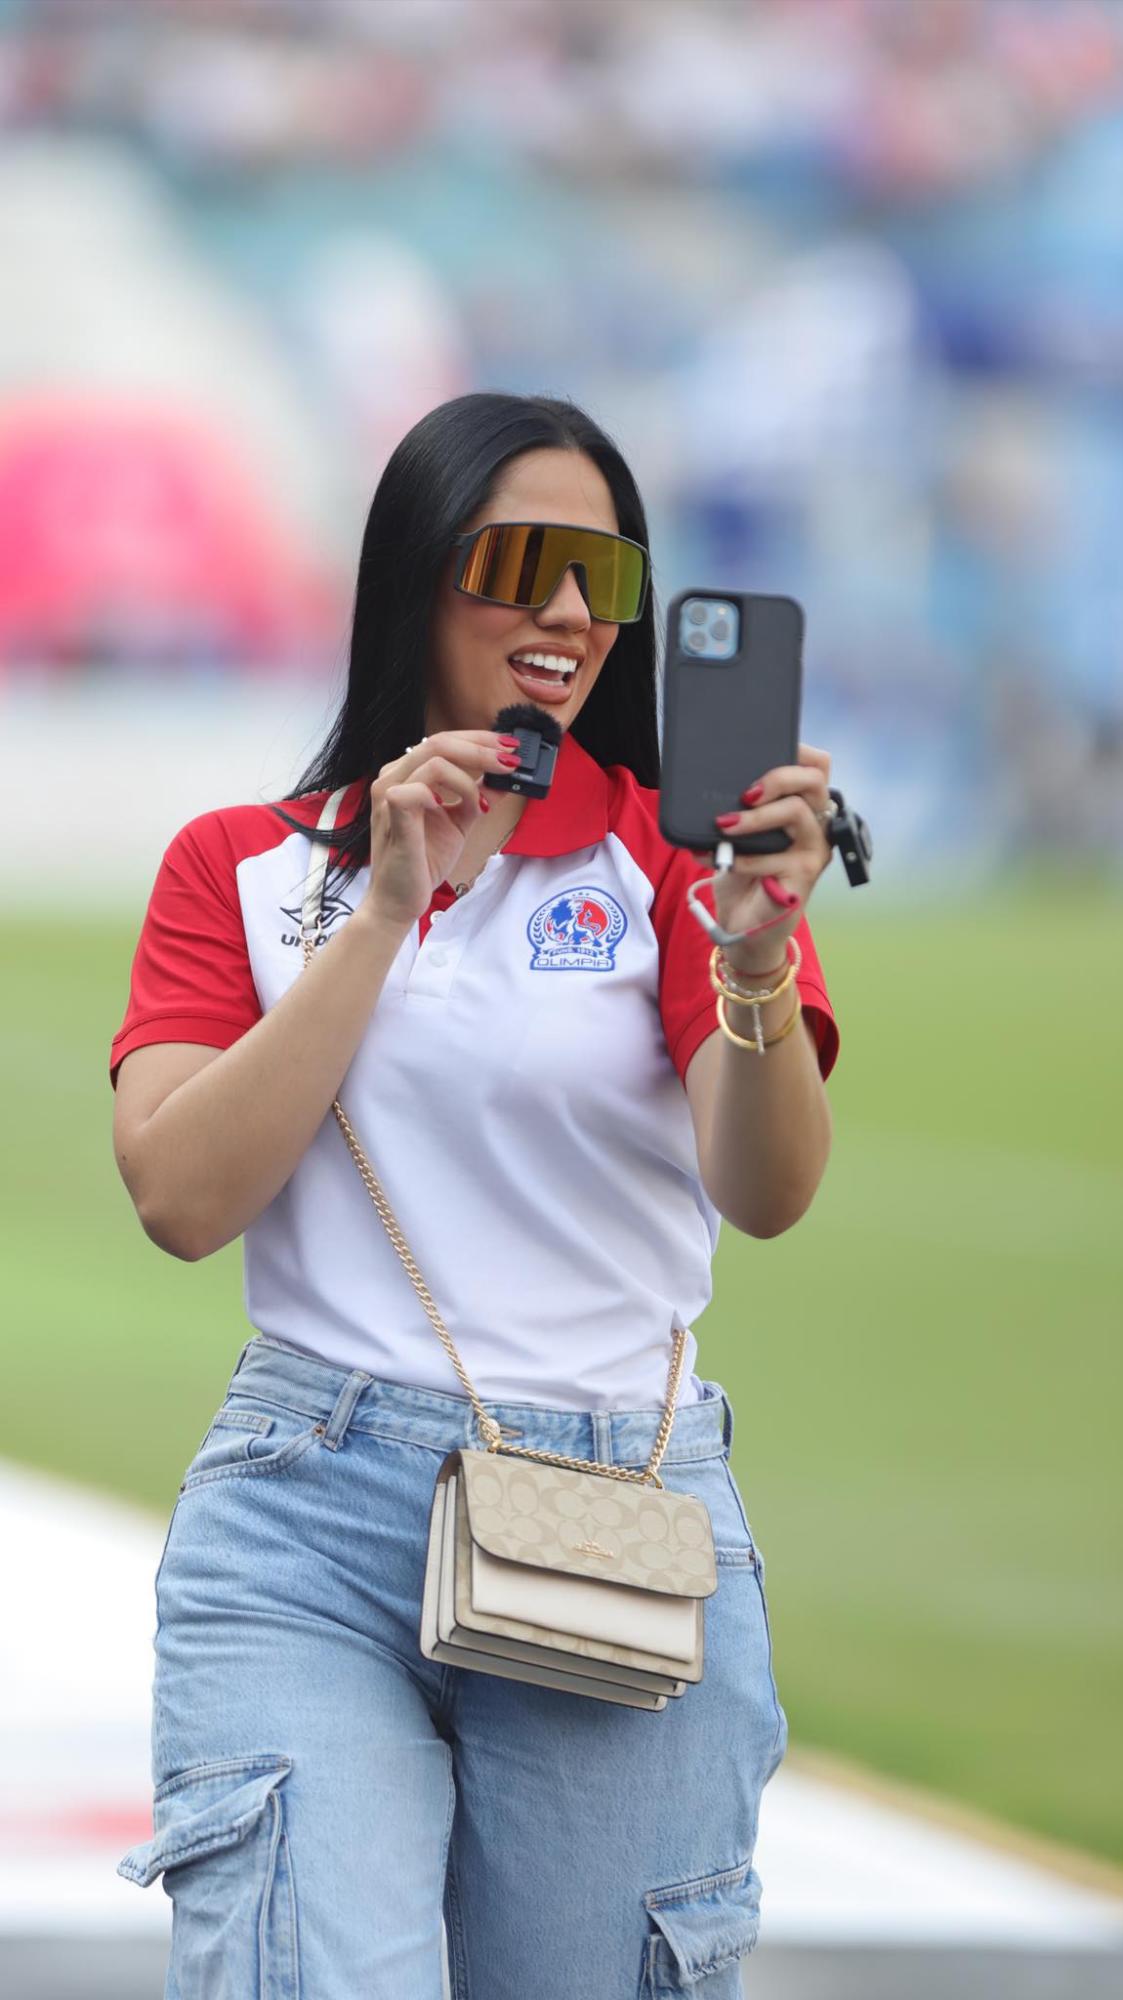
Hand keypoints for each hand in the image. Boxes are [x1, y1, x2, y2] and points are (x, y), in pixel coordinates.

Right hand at [360, 729, 517, 932]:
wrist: (399, 899)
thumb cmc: (422, 860)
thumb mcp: (460, 823)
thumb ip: (477, 798)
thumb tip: (505, 780)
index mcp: (407, 774)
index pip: (444, 741)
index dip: (479, 741)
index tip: (509, 748)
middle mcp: (394, 777)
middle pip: (439, 742)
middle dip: (482, 749)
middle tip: (510, 762)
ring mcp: (388, 794)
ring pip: (433, 760)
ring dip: (469, 778)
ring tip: (482, 804)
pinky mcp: (391, 815)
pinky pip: (416, 790)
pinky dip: (444, 795)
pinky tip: (451, 809)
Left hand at [709, 743, 833, 973]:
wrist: (744, 924)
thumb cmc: (742, 874)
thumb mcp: (737, 834)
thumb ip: (737, 809)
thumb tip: (707, 782)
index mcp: (804, 808)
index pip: (816, 766)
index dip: (798, 750)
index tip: (763, 747)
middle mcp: (816, 825)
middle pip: (813, 780)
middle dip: (777, 777)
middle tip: (745, 793)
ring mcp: (813, 851)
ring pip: (795, 812)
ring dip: (754, 818)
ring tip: (724, 825)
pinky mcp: (803, 877)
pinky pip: (774, 857)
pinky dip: (742, 857)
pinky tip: (717, 858)